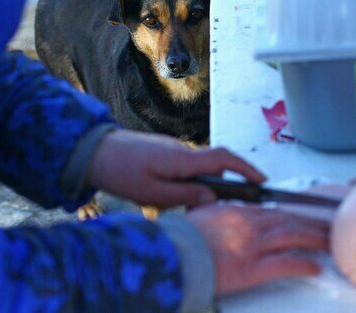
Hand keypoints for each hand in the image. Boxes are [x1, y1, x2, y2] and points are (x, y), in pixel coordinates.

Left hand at [88, 129, 264, 207]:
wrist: (93, 150)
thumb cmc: (118, 171)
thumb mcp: (151, 193)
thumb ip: (184, 196)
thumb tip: (213, 200)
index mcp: (181, 159)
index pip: (224, 159)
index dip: (247, 169)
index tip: (262, 182)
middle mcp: (181, 150)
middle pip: (216, 165)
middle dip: (229, 182)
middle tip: (234, 203)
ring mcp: (174, 150)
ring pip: (200, 168)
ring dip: (204, 185)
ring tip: (192, 205)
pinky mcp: (165, 153)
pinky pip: (187, 167)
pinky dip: (190, 181)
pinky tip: (176, 196)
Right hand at [187, 203, 328, 295]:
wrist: (170, 255)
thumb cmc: (179, 240)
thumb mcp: (200, 216)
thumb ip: (218, 212)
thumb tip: (225, 211)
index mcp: (235, 211)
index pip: (273, 209)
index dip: (294, 213)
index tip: (307, 215)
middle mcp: (248, 224)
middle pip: (288, 220)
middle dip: (311, 223)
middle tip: (329, 227)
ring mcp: (251, 245)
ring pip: (292, 237)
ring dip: (314, 239)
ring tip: (329, 243)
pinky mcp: (250, 269)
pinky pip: (283, 264)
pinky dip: (302, 265)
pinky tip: (315, 268)